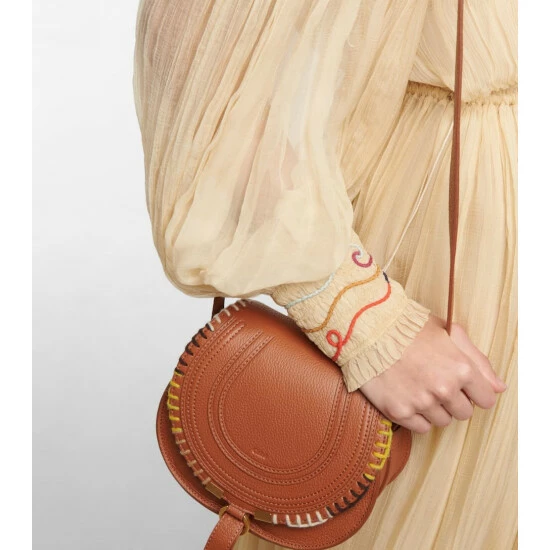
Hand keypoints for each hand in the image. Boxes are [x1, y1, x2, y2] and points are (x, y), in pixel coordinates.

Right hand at [359, 314, 506, 432]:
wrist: (367, 330)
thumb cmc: (408, 326)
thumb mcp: (448, 332)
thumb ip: (478, 360)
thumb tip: (499, 388)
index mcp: (460, 368)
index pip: (486, 399)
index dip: (474, 391)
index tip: (462, 385)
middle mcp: (443, 389)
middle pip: (464, 413)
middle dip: (454, 400)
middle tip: (434, 381)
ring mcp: (421, 402)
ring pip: (442, 422)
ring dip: (435, 409)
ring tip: (418, 386)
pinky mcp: (399, 412)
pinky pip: (421, 428)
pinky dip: (417, 416)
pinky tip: (407, 396)